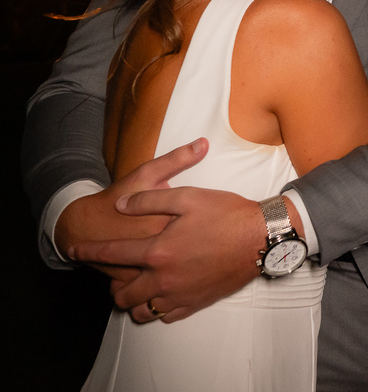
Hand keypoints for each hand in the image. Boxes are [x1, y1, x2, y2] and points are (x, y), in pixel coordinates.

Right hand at [56, 139, 208, 279]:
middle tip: (208, 243)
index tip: (221, 222)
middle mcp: (157, 247)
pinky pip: (155, 287)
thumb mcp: (147, 174)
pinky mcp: (132, 281)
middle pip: (196, 253)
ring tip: (195, 261)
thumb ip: (177, 159)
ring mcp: (143, 267)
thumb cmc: (118, 196)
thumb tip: (204, 143)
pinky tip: (176, 275)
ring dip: (188, 270)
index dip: (216, 224)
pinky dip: (167, 284)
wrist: (82, 224)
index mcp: (167, 220)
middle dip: (205, 250)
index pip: (205, 225)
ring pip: (176, 275)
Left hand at [72, 184, 264, 323]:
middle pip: (123, 294)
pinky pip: (167, 315)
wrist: (260, 237)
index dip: (89, 252)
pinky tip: (162, 295)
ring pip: (143, 311)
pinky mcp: (196, 302)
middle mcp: (164, 278)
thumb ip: (150, 201)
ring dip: (134, 301)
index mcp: (158, 251)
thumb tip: (122, 205)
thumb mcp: (187, 197)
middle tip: (115, 275)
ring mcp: (180, 294)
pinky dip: (158, 308)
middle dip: (112, 286)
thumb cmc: (227, 214)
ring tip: (136, 288)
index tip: (75, 251)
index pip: (112, 255)